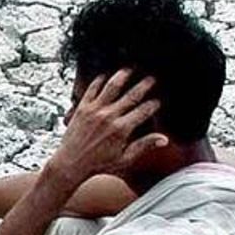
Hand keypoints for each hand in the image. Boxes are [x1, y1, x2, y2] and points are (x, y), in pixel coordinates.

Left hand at [46, 70, 167, 180]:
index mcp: (121, 129)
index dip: (154, 104)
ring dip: (123, 75)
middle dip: (145, 85)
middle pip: (132, 95)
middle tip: (152, 79)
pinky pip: (92, 89)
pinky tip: (106, 75)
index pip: (144, 111)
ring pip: (112, 86)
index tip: (158, 101)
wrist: (70, 164)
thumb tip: (163, 139)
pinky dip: (99, 80)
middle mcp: (109, 117)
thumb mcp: (124, 159)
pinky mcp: (81, 108)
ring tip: (131, 69)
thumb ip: (144, 146)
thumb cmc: (98, 165)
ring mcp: (94, 110)